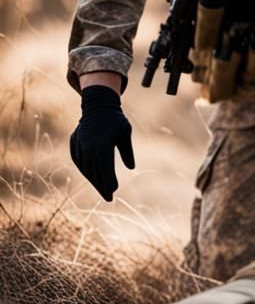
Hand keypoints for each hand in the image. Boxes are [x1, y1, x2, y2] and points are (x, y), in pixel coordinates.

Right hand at [69, 86, 134, 200]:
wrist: (97, 105)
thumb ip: (127, 151)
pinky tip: (92, 178)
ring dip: (94, 180)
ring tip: (103, 190)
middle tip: (109, 198)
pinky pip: (79, 161)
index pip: (105, 167)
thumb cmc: (116, 120)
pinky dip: (85, 170)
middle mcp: (89, 146)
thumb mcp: (125, 133)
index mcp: (103, 143)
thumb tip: (131, 167)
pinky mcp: (74, 143)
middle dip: (102, 186)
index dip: (109, 180)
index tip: (114, 190)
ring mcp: (80, 145)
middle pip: (95, 171)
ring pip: (86, 168)